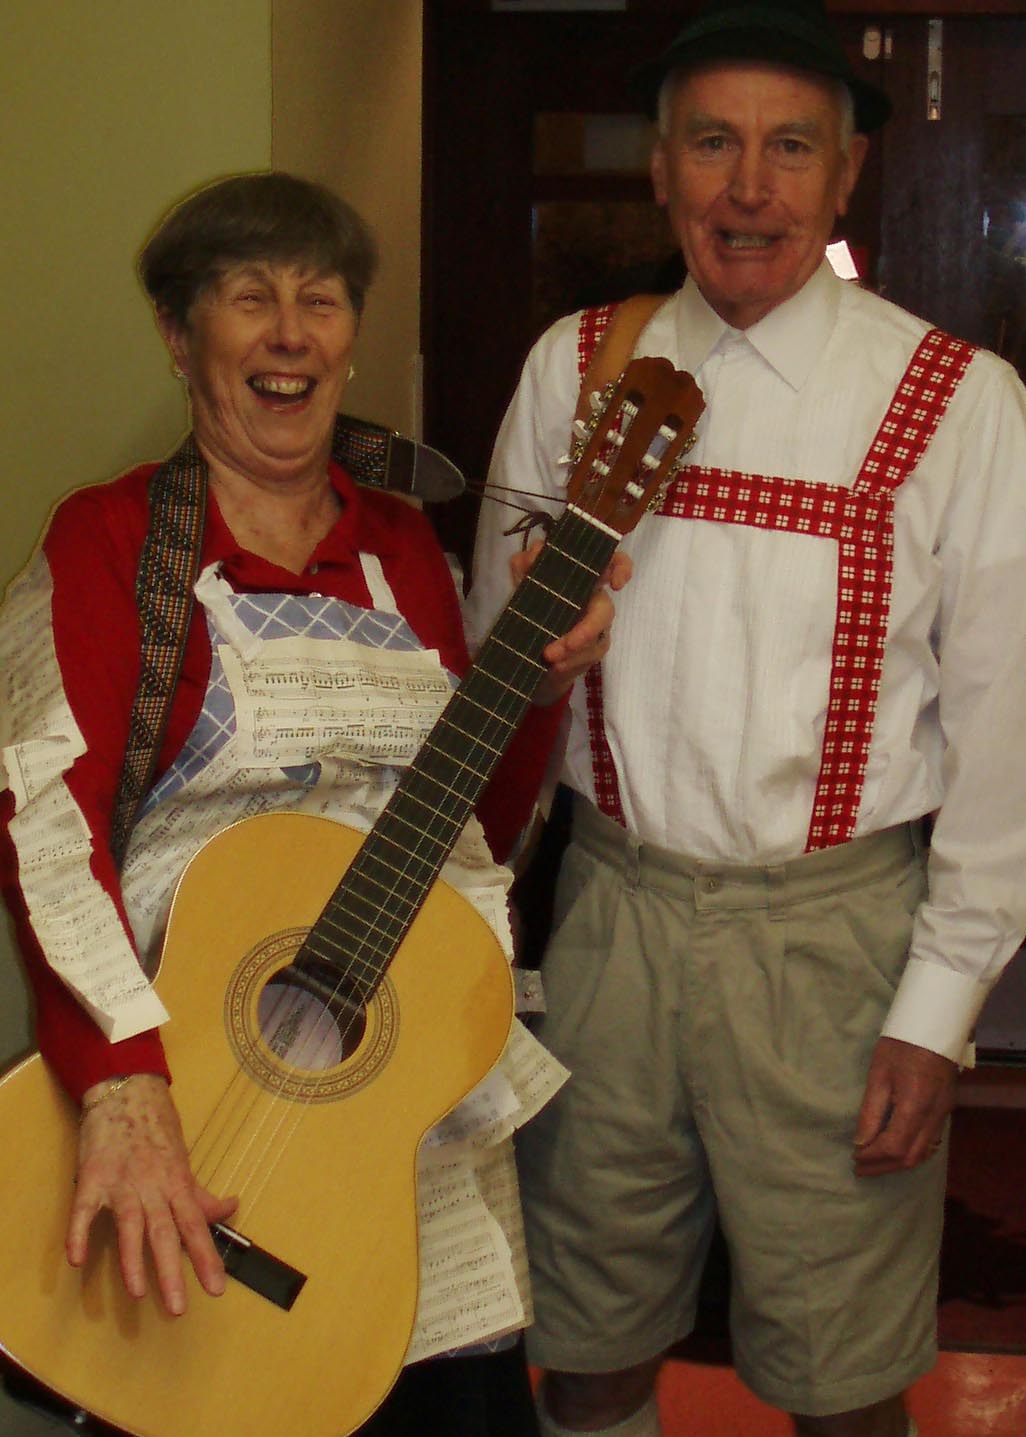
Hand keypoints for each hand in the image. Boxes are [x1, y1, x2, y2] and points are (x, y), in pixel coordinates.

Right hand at [68, 1074, 237, 1315]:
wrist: (126, 1090)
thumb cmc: (157, 1128)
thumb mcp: (182, 1160)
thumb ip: (200, 1193)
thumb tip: (231, 1208)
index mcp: (177, 1183)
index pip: (195, 1226)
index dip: (207, 1257)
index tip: (217, 1289)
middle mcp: (152, 1185)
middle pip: (165, 1231)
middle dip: (172, 1270)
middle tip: (179, 1307)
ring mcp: (121, 1182)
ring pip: (129, 1224)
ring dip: (133, 1259)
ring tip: (139, 1292)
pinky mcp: (92, 1177)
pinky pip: (84, 1209)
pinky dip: (79, 1233)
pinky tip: (77, 1259)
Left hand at [511, 544, 632, 705]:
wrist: (526, 645)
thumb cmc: (532, 603)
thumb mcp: (522, 581)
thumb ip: (526, 563)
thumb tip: (535, 554)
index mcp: (583, 577)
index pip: (612, 564)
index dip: (622, 569)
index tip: (617, 584)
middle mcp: (595, 600)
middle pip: (606, 611)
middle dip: (586, 630)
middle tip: (564, 646)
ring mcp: (597, 628)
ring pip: (596, 639)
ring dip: (574, 650)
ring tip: (550, 658)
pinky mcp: (592, 652)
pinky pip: (587, 658)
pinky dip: (570, 663)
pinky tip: (555, 667)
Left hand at [853, 1036, 958, 1176]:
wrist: (934, 1026)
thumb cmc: (900, 1045)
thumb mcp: (878, 1075)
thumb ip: (871, 1112)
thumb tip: (861, 1142)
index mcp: (915, 1106)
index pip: (894, 1146)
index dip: (873, 1156)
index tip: (854, 1157)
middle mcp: (934, 1116)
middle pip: (911, 1156)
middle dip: (884, 1166)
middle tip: (860, 1168)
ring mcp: (943, 1114)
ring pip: (924, 1153)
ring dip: (898, 1162)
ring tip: (874, 1163)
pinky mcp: (946, 1109)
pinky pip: (930, 1142)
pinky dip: (911, 1152)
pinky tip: (895, 1150)